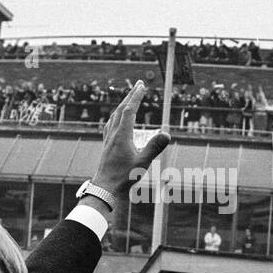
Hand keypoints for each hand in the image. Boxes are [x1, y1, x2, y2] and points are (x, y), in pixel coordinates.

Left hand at [90, 80, 171, 199]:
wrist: (106, 188)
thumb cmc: (124, 177)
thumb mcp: (142, 163)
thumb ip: (154, 148)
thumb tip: (167, 134)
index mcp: (122, 135)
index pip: (129, 110)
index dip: (136, 97)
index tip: (142, 86)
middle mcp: (113, 134)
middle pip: (121, 109)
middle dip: (130, 95)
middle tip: (139, 84)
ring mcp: (108, 140)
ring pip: (114, 116)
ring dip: (123, 104)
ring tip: (130, 98)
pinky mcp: (106, 146)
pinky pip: (110, 124)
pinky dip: (116, 116)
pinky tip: (117, 120)